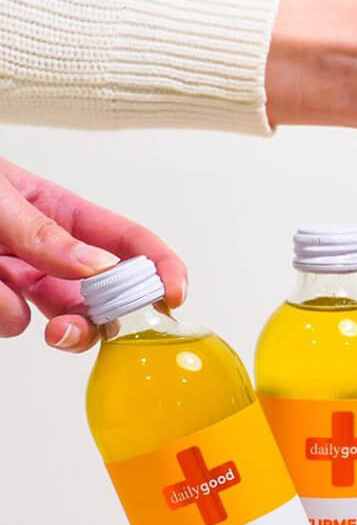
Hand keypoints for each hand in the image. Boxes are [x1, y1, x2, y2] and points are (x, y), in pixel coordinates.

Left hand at [0, 158, 185, 352]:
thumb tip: (99, 269)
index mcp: (65, 214)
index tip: (172, 297)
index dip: (162, 268)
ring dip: (24, 312)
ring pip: (53, 319)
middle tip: (71, 329)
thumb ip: (46, 234)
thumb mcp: (0, 196)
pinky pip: (9, 322)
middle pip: (103, 297)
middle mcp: (49, 253)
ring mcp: (18, 281)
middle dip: (96, 318)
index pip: (132, 243)